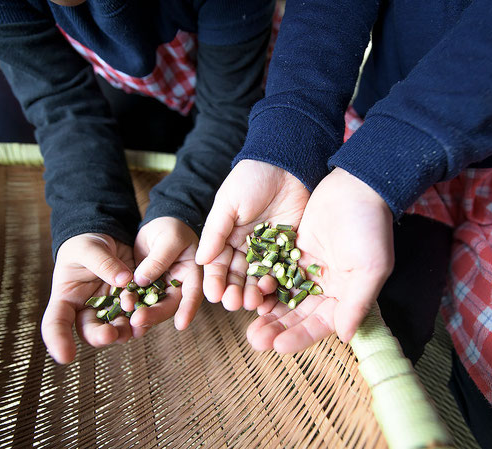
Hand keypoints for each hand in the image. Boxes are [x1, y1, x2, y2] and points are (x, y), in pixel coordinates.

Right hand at [41, 233, 134, 363]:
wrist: (107, 237)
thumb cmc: (87, 242)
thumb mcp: (90, 247)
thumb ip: (103, 263)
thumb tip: (123, 280)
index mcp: (67, 297)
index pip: (55, 323)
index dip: (58, 341)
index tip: (66, 358)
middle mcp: (86, 309)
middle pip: (89, 331)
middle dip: (99, 336)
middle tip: (110, 334)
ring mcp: (109, 308)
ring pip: (114, 328)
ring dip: (123, 332)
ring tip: (133, 328)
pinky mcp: (129, 303)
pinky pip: (135, 316)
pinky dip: (141, 319)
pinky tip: (147, 319)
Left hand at [132, 216, 202, 330]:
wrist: (158, 225)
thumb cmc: (171, 228)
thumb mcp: (169, 238)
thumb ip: (159, 259)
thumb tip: (142, 281)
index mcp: (192, 274)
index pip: (193, 293)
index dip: (188, 309)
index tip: (181, 325)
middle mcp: (179, 286)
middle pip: (170, 305)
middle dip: (155, 315)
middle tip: (138, 320)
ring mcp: (162, 289)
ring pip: (153, 306)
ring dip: (141, 314)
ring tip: (127, 320)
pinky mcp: (146, 289)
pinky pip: (139, 300)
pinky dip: (130, 306)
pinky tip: (120, 313)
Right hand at [195, 160, 309, 310]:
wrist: (286, 163)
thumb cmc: (251, 178)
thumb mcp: (228, 203)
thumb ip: (215, 231)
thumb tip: (200, 259)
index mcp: (227, 236)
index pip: (218, 264)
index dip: (215, 280)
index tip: (214, 295)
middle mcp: (247, 246)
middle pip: (239, 275)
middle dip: (235, 291)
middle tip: (234, 304)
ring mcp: (269, 248)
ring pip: (260, 276)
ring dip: (255, 291)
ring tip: (254, 302)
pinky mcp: (290, 246)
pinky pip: (283, 268)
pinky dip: (279, 282)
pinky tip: (274, 294)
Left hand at [247, 168, 394, 352]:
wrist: (356, 185)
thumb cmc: (370, 227)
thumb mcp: (370, 268)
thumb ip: (357, 303)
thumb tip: (346, 336)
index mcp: (347, 294)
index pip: (321, 324)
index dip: (300, 337)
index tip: (278, 347)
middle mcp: (328, 286)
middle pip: (299, 314)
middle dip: (278, 328)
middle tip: (254, 340)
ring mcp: (310, 268)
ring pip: (285, 296)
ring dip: (268, 311)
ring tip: (249, 323)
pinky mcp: (296, 250)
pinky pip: (277, 272)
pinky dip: (265, 284)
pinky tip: (250, 293)